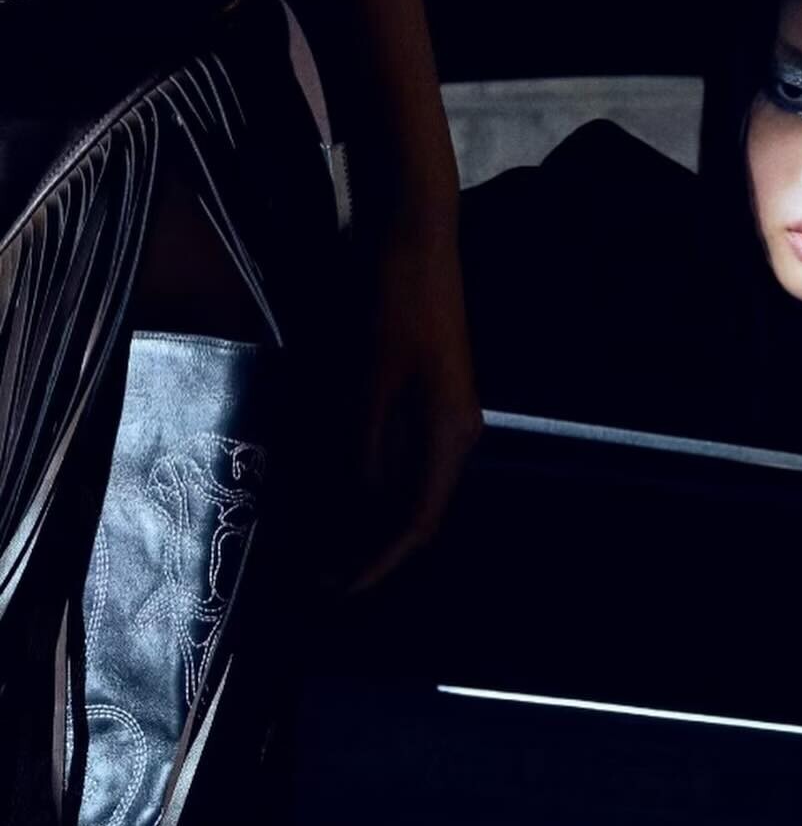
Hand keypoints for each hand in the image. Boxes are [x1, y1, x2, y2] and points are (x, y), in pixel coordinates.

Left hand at [334, 217, 482, 591]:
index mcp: (449, 434)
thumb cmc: (394, 303)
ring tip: (324, 541)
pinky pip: (402, 456)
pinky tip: (338, 487)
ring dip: (369, 516)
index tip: (337, 590)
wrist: (416, 235)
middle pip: (418, 510)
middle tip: (321, 575)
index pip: (417, 521)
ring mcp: (444, 412)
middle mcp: (455, 432)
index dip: (377, 561)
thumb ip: (363, 450)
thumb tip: (353, 512)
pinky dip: (371, 481)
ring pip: (408, 485)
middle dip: (371, 547)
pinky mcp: (428, 393)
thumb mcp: (369, 379)